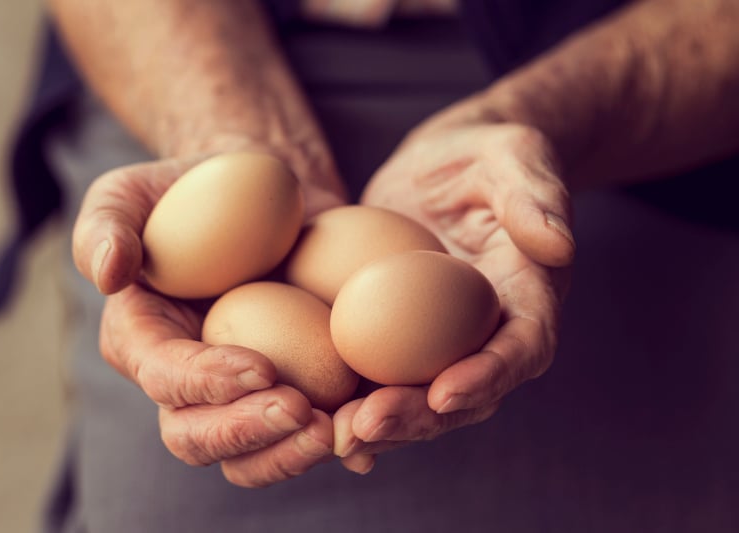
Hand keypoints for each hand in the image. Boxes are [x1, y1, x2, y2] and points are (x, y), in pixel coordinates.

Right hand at [72, 151, 345, 486]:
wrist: (264, 193)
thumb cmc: (192, 189)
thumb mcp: (133, 191)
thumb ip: (107, 223)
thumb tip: (109, 273)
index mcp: (143, 341)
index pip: (164, 377)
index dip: (206, 383)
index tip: (262, 368)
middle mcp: (186, 382)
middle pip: (199, 438)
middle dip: (247, 434)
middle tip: (303, 412)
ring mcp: (239, 393)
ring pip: (252, 454)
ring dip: (292, 453)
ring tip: (340, 431)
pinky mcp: (291, 386)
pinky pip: (305, 433)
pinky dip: (336, 442)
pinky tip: (366, 436)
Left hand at [333, 108, 574, 473]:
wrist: (445, 164)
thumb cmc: (487, 154)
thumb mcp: (515, 156)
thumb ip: (535, 196)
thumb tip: (558, 244)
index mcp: (527, 297)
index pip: (522, 348)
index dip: (488, 376)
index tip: (445, 392)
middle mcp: (487, 332)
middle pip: (465, 393)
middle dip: (420, 417)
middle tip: (368, 425)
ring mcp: (441, 340)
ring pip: (419, 398)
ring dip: (381, 424)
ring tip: (333, 435)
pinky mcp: (398, 336)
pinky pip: (380, 376)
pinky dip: (352, 403)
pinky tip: (315, 418)